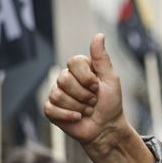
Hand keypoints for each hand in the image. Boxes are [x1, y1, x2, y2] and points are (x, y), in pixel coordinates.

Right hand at [44, 34, 127, 148]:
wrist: (106, 127)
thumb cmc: (110, 103)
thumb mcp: (110, 79)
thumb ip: (102, 58)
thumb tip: (99, 35)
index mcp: (80, 69)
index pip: (73, 61)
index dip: (87, 77)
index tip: (98, 86)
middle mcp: (65, 79)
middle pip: (64, 78)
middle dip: (84, 94)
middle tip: (94, 101)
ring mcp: (56, 94)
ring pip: (58, 95)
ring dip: (79, 106)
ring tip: (88, 110)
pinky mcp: (51, 109)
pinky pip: (51, 108)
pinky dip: (69, 115)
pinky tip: (78, 117)